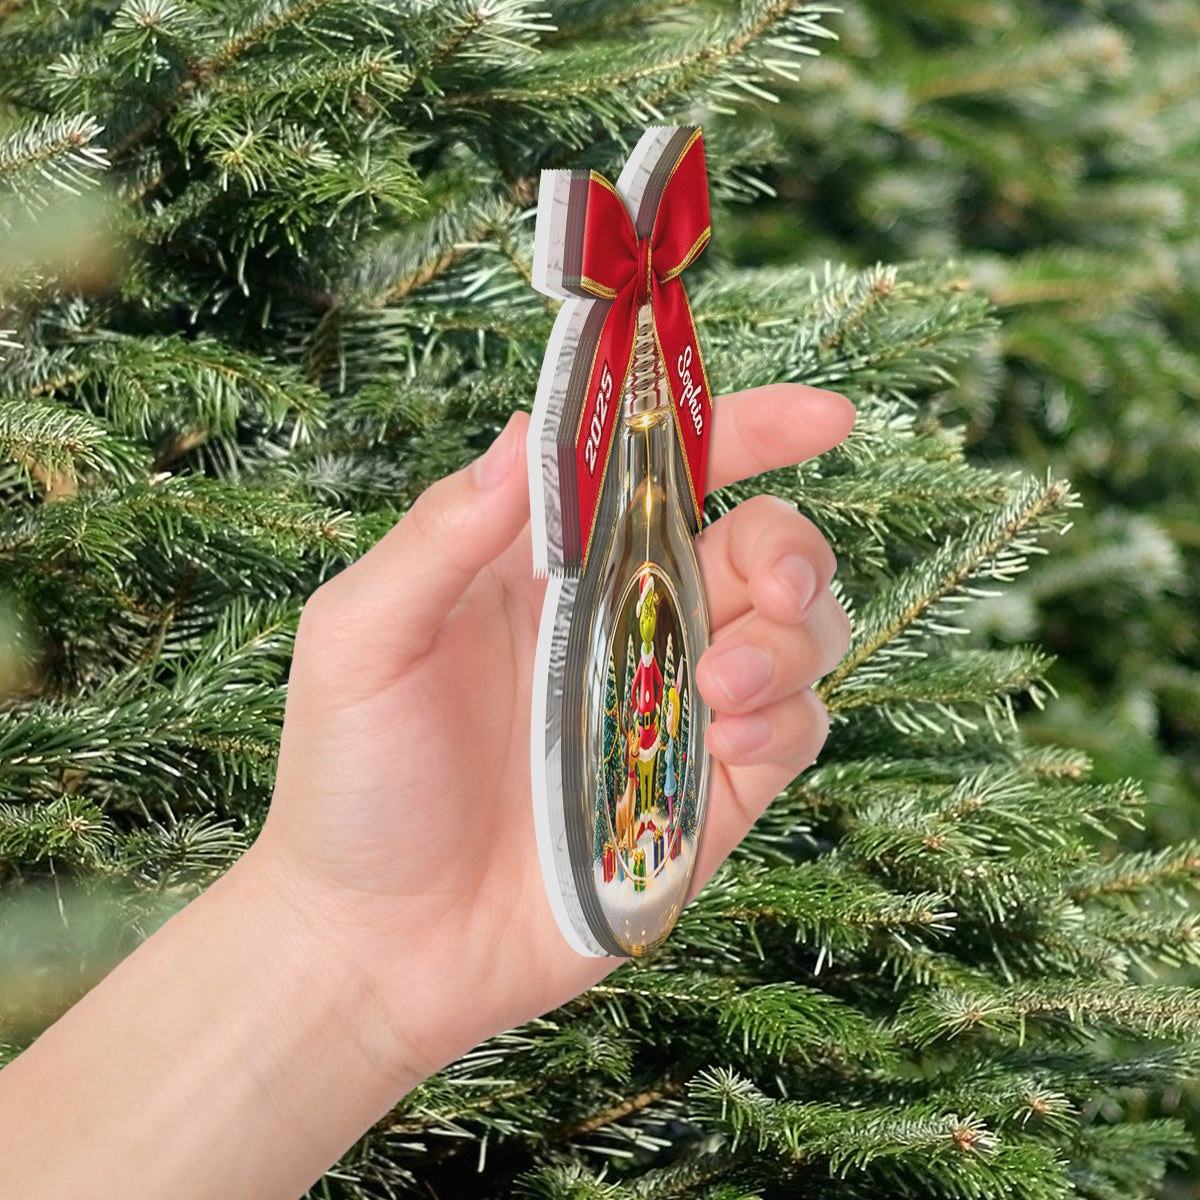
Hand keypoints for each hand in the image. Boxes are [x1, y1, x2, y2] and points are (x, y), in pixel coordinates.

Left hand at [253, 384, 854, 1087]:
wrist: (375, 942)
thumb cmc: (352, 781)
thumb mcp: (364, 638)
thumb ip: (443, 532)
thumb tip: (530, 429)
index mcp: (553, 567)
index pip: (663, 473)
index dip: (746, 431)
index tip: (822, 416)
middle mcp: (626, 622)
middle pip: (758, 547)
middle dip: (793, 545)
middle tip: (775, 582)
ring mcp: (670, 708)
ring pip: (798, 634)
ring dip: (795, 638)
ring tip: (725, 683)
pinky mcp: (702, 792)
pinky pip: (791, 730)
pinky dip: (786, 716)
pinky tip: (727, 731)